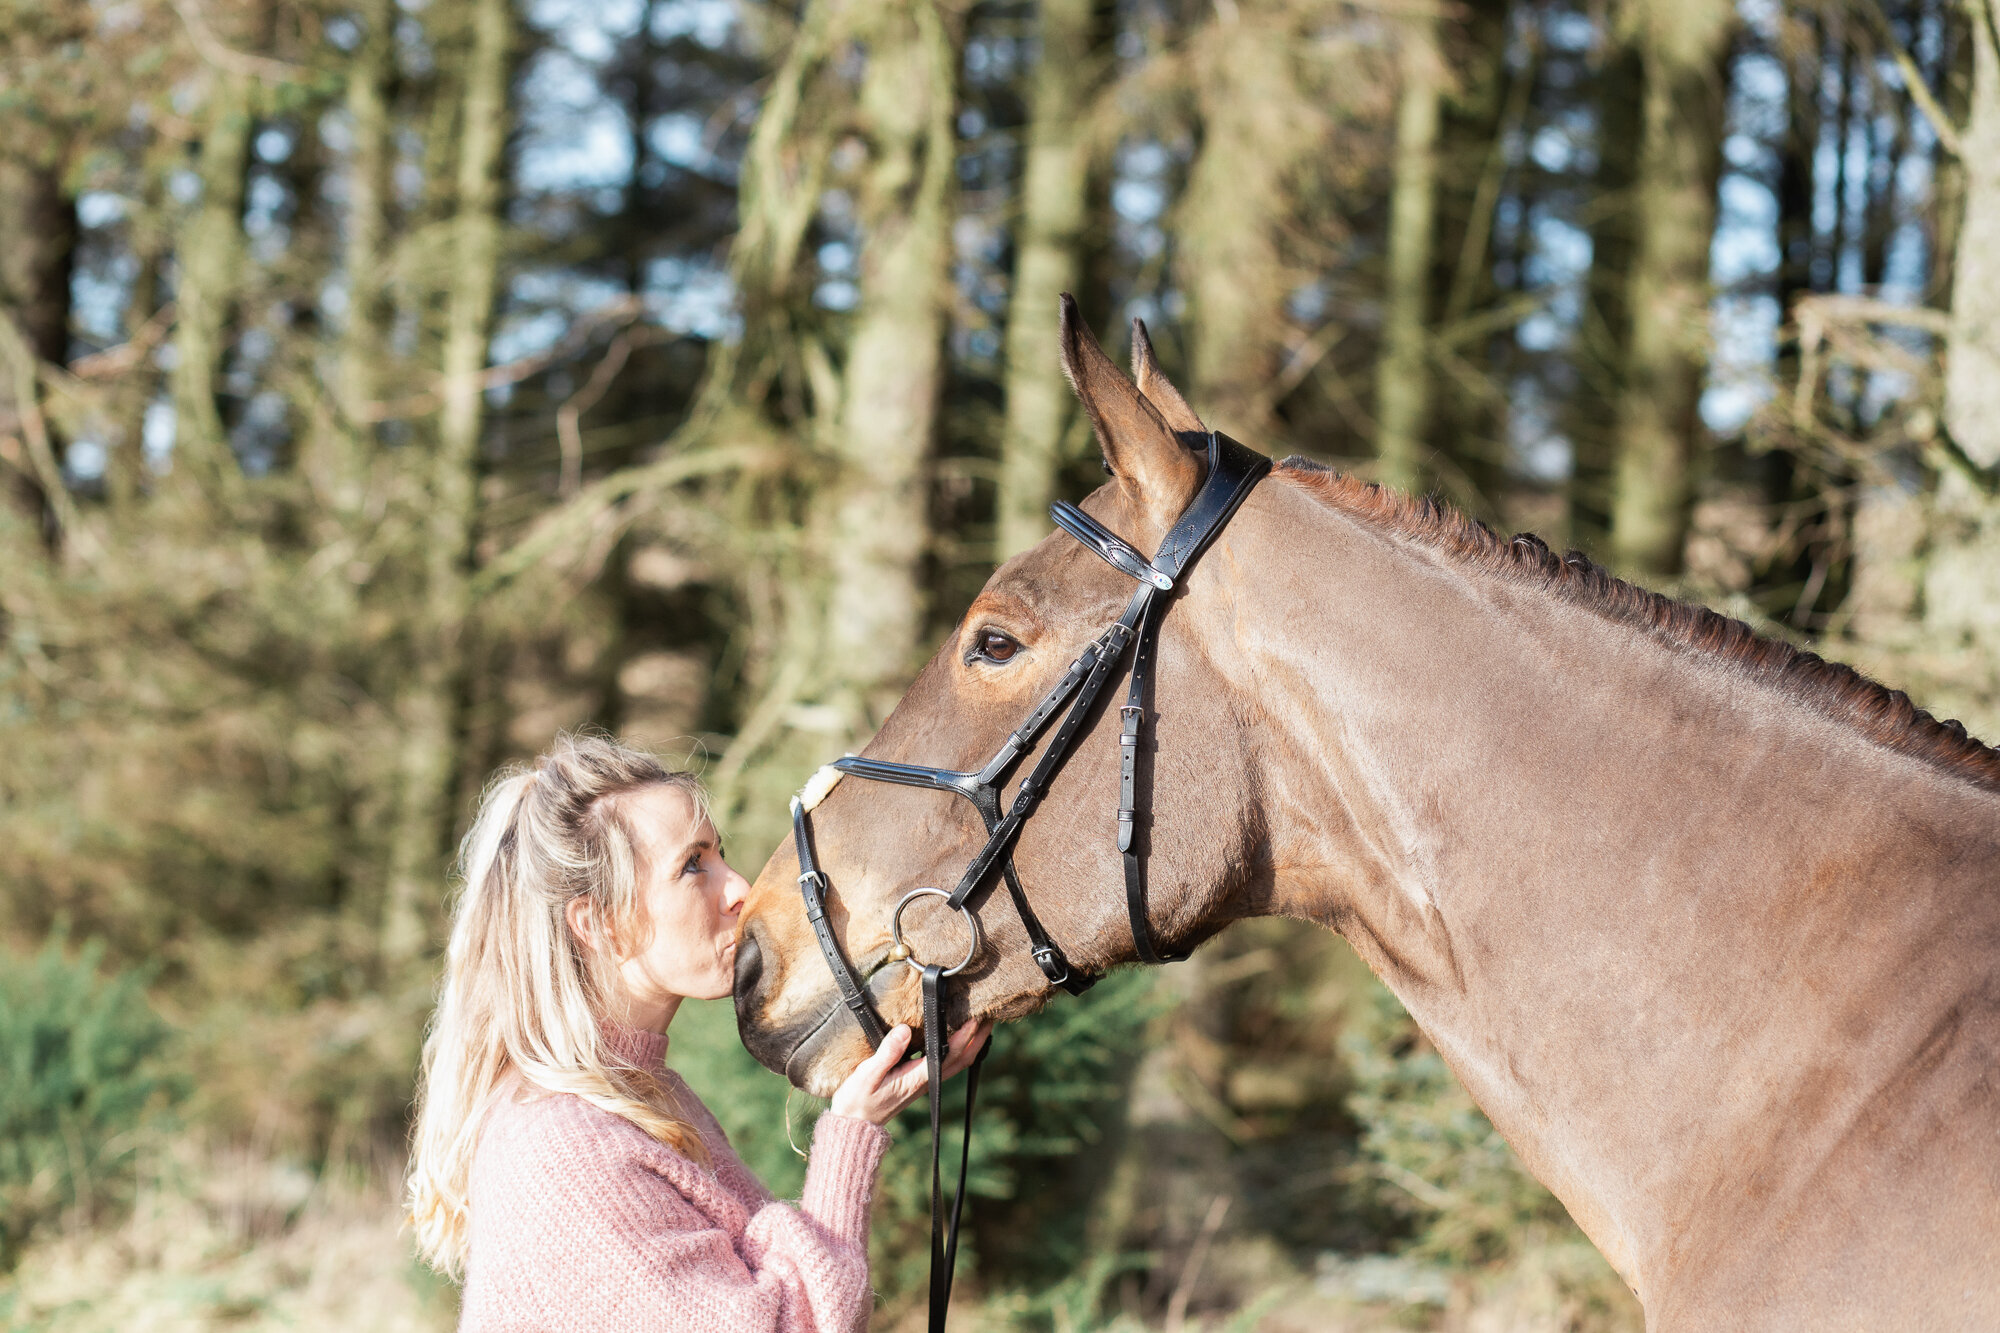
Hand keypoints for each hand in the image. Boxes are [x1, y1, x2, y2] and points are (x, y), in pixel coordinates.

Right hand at [828, 1020, 991, 1126]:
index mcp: (918, 1077)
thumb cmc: (858, 1101)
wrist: (855, 1125)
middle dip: (979, 1037)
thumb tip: (906, 1030)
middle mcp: (927, 1081)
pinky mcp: (918, 1082)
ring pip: (957, 1062)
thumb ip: (888, 1053)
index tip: (978, 1015)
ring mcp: (924, 1083)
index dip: (967, 1034)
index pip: (951, 1053)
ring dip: (971, 1043)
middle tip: (991, 1014)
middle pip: (962, 1058)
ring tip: (979, 1022)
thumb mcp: (868, 1074)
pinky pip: (945, 1063)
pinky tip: (953, 1037)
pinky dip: (957, 1049)